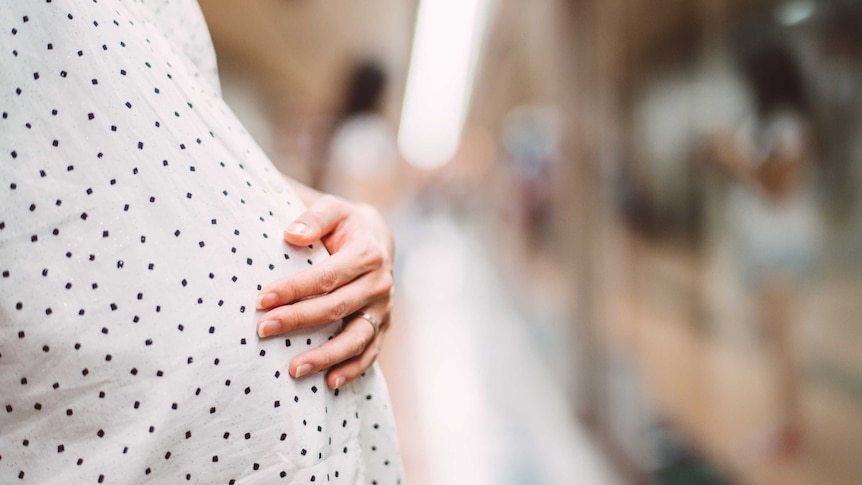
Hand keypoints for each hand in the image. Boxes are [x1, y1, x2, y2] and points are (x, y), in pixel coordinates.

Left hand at [255, 194, 393, 388]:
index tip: (262, 299)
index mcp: (368, 254)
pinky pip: (370, 352)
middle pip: (337, 308)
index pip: (327, 276)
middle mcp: (380, 284)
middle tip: (263, 330)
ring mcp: (383, 309)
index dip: (294, 289)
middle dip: (298, 320)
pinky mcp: (382, 326)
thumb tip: (291, 235)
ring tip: (293, 369)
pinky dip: (352, 370)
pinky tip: (330, 383)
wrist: (377, 237)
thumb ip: (314, 218)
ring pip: (356, 338)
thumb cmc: (345, 225)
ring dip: (326, 356)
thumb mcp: (333, 209)